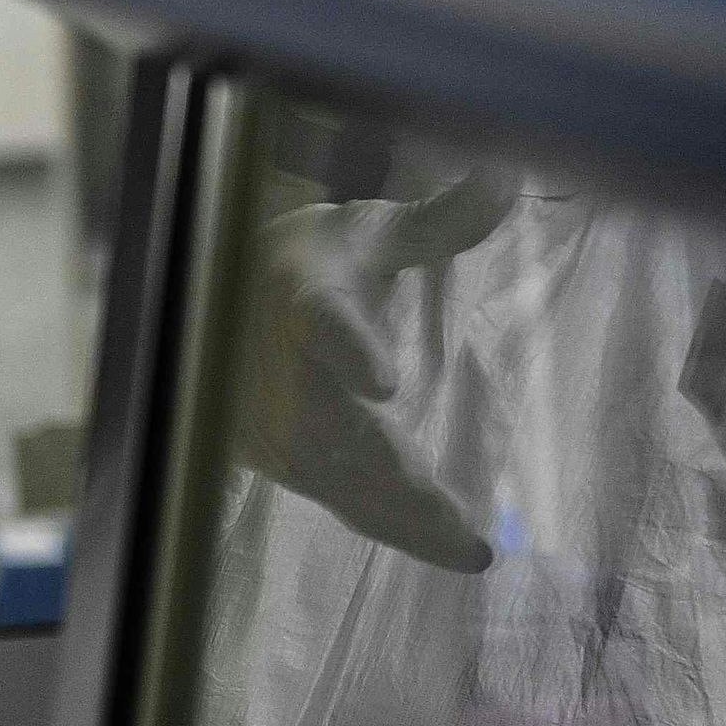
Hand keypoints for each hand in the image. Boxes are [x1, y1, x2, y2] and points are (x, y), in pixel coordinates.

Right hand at [234, 171, 513, 572]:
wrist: (215, 298)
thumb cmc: (313, 261)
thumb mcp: (370, 232)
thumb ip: (438, 220)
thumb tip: (509, 176)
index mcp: (301, 294)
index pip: (321, 321)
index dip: (346, 351)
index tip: (381, 379)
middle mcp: (272, 363)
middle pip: (330, 427)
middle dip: (394, 480)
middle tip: (461, 526)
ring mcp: (264, 417)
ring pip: (332, 475)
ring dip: (398, 517)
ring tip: (468, 549)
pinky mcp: (270, 454)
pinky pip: (330, 493)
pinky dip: (385, 522)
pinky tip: (444, 546)